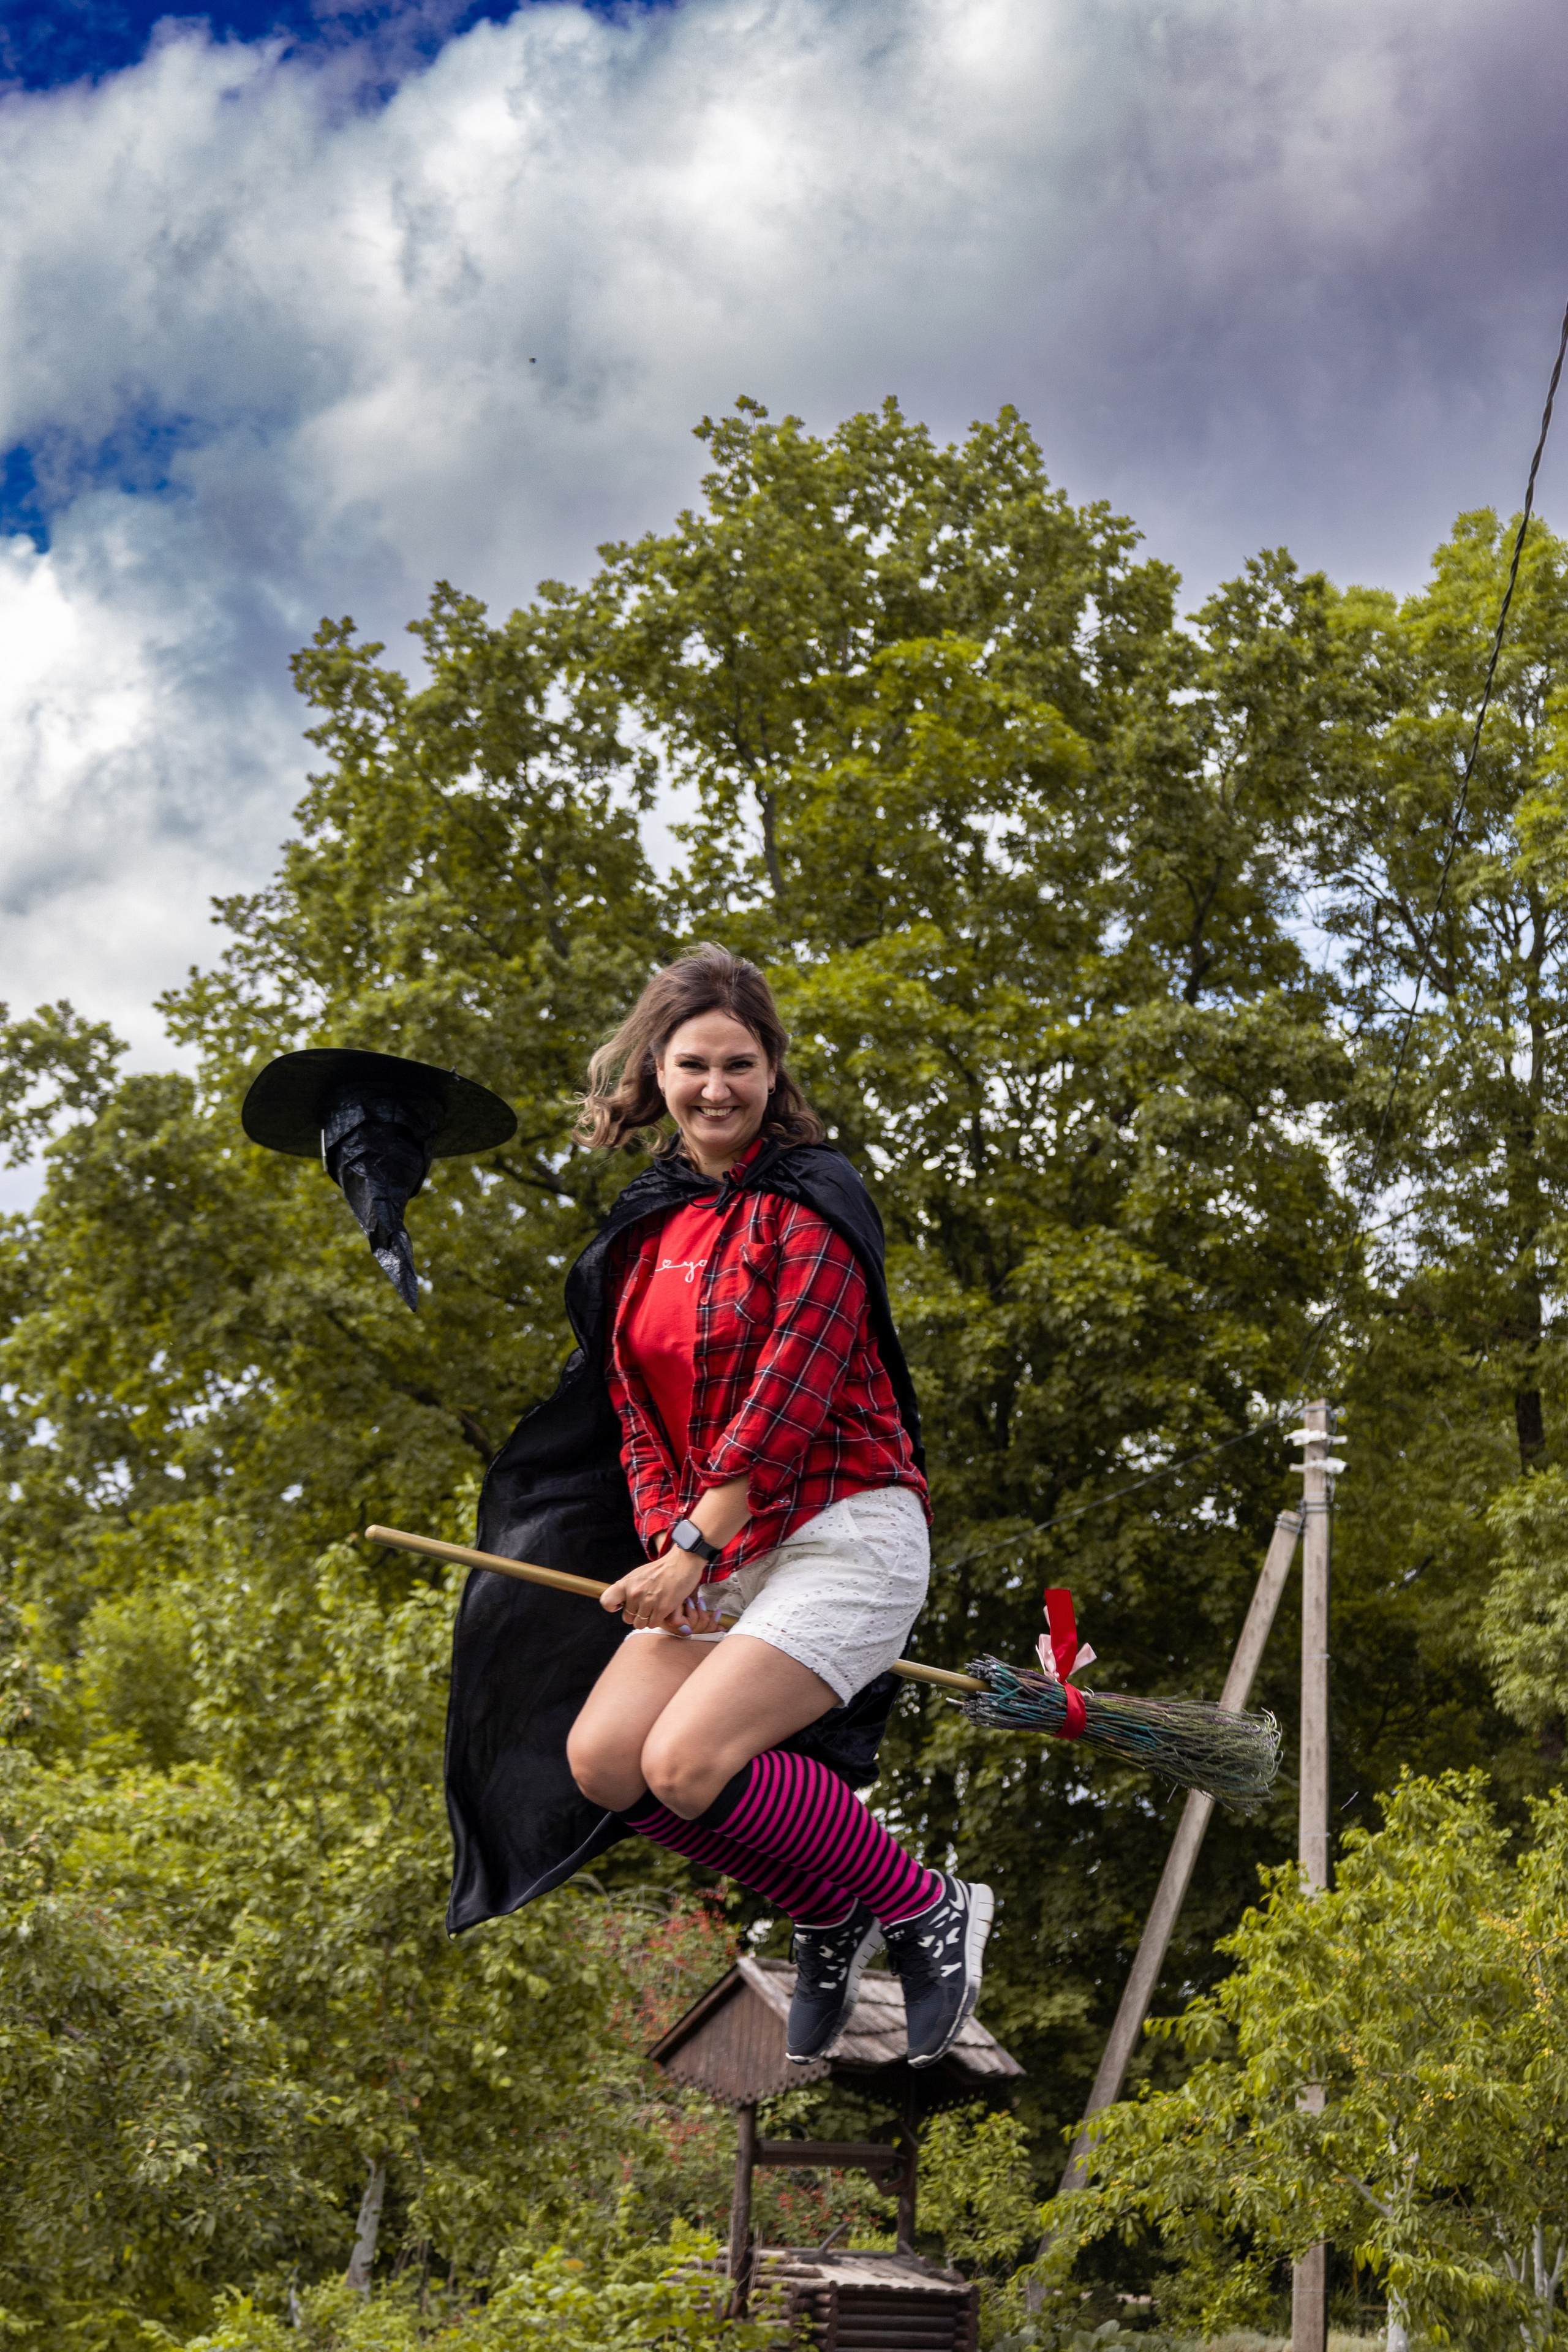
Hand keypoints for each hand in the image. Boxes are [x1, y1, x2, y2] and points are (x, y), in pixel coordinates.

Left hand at [602, 1548, 717, 1634]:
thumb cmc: (661, 1568)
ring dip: (647, 1618)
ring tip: (655, 1606)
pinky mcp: (662, 1609)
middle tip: (646, 1603)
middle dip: (635, 1614)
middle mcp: (634, 1593)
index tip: (620, 1606)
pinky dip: (657, 1619)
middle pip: (627, 1618)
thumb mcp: (639, 1574)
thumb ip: (628, 1587)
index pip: (607, 1601)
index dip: (612, 1607)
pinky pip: (653, 1624)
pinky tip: (662, 1608)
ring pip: (640, 1624)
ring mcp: (648, 1602)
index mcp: (626, 1583)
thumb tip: (619, 1601)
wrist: (683, 1562)